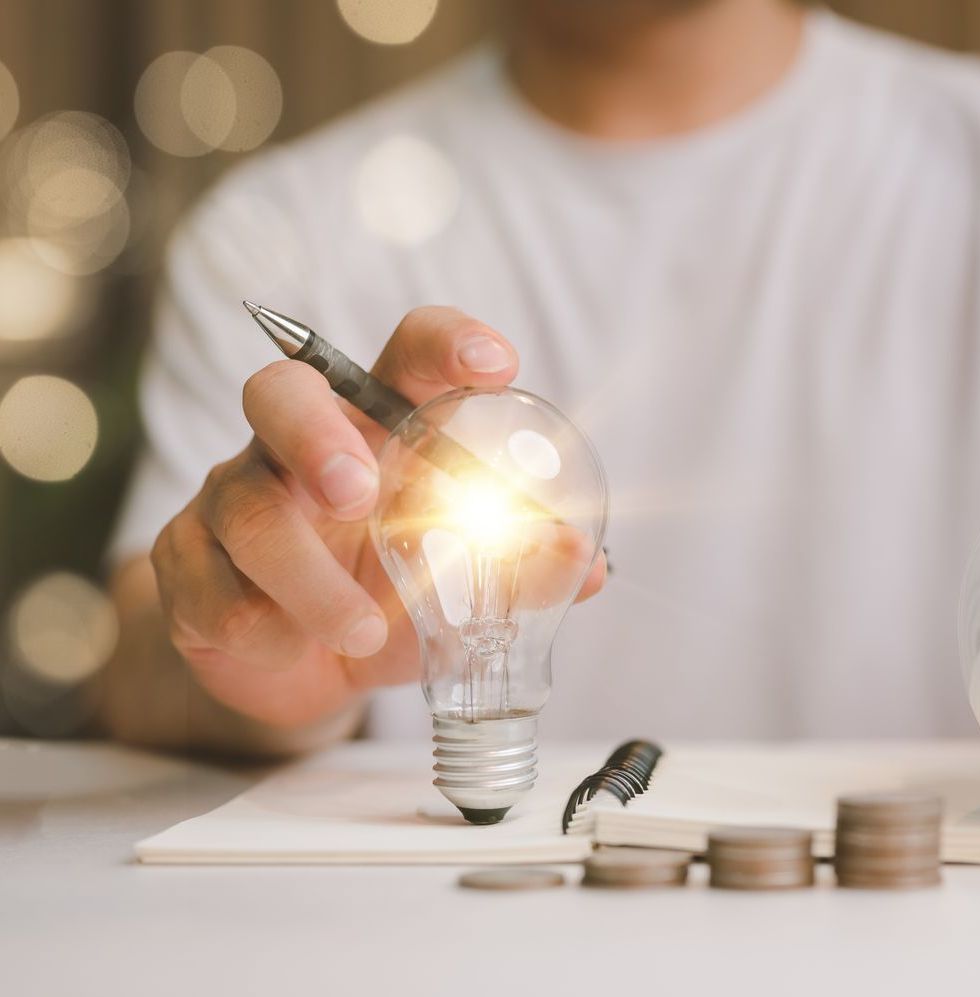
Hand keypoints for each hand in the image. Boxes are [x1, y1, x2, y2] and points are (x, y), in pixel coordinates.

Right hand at [150, 307, 607, 728]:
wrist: (305, 666)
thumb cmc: (397, 592)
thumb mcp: (468, 583)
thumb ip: (525, 569)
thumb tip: (584, 563)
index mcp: (381, 425)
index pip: (409, 353)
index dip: (448, 345)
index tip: (496, 365)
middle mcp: (300, 443)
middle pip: (281, 393)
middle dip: (317, 438)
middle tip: (358, 494)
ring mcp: (233, 497)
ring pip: (250, 512)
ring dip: (311, 582)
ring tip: (366, 633)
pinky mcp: (187, 562)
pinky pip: (212, 592)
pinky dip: (268, 631)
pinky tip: (295, 649)